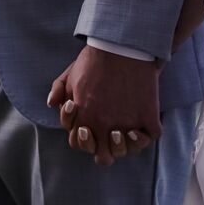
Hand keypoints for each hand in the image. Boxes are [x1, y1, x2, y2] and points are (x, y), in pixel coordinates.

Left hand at [48, 46, 160, 165]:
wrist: (122, 46)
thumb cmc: (94, 60)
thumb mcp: (70, 74)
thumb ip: (58, 90)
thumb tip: (53, 104)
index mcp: (85, 118)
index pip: (79, 145)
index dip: (82, 138)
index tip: (87, 126)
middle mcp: (106, 125)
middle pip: (104, 158)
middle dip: (102, 149)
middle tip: (107, 133)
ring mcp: (129, 123)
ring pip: (127, 152)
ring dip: (124, 145)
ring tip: (124, 130)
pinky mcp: (149, 116)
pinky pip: (150, 137)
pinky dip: (146, 133)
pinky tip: (140, 124)